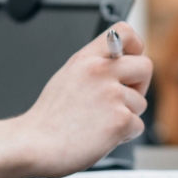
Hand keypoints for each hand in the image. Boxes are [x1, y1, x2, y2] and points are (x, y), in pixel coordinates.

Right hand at [14, 23, 152, 177]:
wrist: (32, 146)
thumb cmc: (48, 119)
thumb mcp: (66, 77)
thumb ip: (93, 67)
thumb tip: (120, 62)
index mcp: (86, 59)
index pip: (124, 31)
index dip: (135, 45)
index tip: (131, 59)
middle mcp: (100, 72)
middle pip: (145, 66)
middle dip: (140, 85)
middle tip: (122, 99)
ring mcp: (111, 95)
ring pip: (141, 102)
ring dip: (126, 115)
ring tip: (99, 123)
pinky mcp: (120, 120)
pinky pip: (138, 126)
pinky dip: (124, 135)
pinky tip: (102, 136)